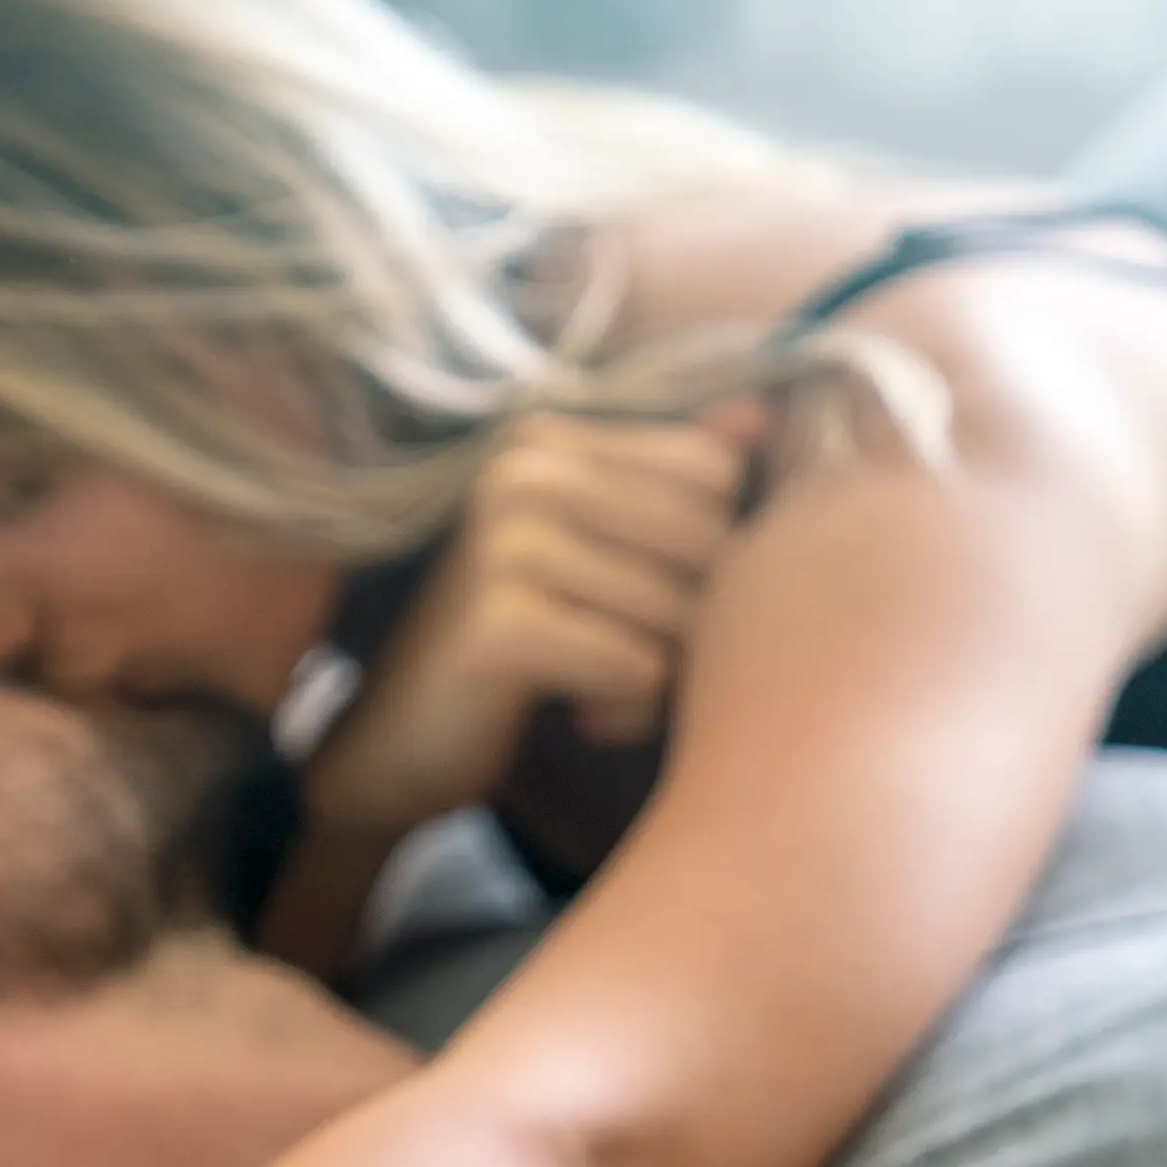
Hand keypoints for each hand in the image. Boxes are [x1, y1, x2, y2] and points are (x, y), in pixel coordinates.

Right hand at [305, 405, 762, 832]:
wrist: (399, 749)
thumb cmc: (516, 649)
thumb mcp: (595, 553)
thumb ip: (672, 483)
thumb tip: (767, 417)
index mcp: (545, 439)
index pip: (715, 471)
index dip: (708, 550)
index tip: (642, 594)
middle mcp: (521, 471)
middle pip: (708, 540)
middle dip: (690, 619)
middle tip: (624, 657)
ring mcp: (505, 543)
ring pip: (680, 611)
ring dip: (661, 676)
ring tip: (598, 689)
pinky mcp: (500, 624)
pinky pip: (641, 668)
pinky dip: (629, 710)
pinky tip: (581, 717)